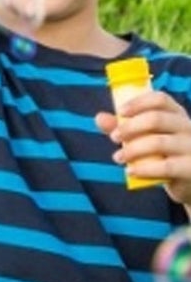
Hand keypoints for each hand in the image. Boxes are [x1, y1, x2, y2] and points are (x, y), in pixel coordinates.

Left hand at [99, 92, 190, 206]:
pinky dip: (144, 169)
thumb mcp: (144, 137)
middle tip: (113, 137)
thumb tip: (100, 118)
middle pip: (157, 119)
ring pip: (158, 143)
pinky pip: (166, 167)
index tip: (120, 111)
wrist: (187, 182)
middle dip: (130, 127)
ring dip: (132, 149)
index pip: (160, 99)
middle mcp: (188, 127)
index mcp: (177, 114)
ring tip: (117, 157)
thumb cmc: (163, 154)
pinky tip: (130, 171)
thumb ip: (122, 126)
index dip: (138, 102)